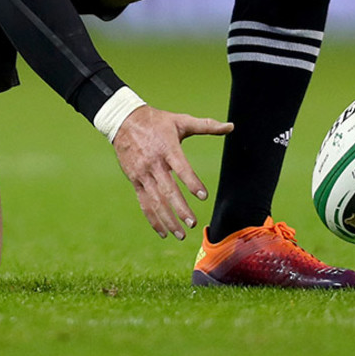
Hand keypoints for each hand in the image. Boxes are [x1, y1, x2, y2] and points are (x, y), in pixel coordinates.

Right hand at [111, 105, 232, 239]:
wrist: (124, 121)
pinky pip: (144, 203)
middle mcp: (154, 164)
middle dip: (180, 208)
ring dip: (168, 220)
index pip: (181, 168)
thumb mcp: (180, 121)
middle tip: (193, 223)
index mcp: (168, 148)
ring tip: (181, 234)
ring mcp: (143, 174)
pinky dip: (153, 219)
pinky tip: (164, 232)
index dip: (192, 182)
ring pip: (155, 201)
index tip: (204, 196)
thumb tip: (231, 126)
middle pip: (167, 190)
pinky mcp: (135, 181)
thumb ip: (206, 125)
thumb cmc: (157, 121)